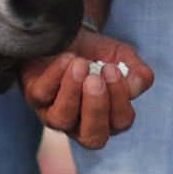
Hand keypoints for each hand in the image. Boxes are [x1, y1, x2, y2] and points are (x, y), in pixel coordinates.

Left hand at [19, 29, 152, 149]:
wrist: (67, 35)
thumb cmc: (97, 54)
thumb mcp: (122, 58)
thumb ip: (138, 73)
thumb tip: (137, 86)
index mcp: (107, 119)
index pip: (120, 122)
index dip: (119, 99)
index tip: (113, 69)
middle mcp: (80, 125)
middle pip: (92, 137)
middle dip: (96, 108)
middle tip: (96, 79)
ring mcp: (55, 115)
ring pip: (62, 120)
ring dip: (72, 92)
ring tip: (80, 64)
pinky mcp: (35, 98)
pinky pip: (42, 94)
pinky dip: (56, 75)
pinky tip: (67, 58)